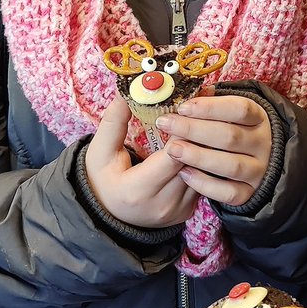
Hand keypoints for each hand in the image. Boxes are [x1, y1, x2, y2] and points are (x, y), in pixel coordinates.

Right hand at [84, 96, 200, 228]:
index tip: (186, 106)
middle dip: (199, 133)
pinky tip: (202, 140)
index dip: (183, 129)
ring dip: (206, 145)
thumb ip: (113, 123)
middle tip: (202, 106)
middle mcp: (164, 205)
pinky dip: (204, 159)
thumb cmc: (102, 180)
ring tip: (206, 120)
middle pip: (194, 162)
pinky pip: (204, 180)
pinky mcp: (189, 211)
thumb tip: (126, 92)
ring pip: (205, 171)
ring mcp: (179, 210)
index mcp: (139, 191)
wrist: (107, 214)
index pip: (174, 156)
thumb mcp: (100, 152)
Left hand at [157, 90, 273, 206]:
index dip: (210, 107)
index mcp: (259, 119)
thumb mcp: (231, 114)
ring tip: (172, 149)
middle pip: (230, 136)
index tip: (183, 107)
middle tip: (166, 124)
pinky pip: (229, 192)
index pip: (240, 109)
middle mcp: (263, 144)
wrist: (258, 162)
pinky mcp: (250, 192)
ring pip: (231, 165)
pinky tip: (184, 173)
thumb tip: (187, 94)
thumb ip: (213, 106)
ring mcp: (258, 170)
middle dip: (194, 130)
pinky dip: (205, 184)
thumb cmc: (235, 131)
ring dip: (198, 156)